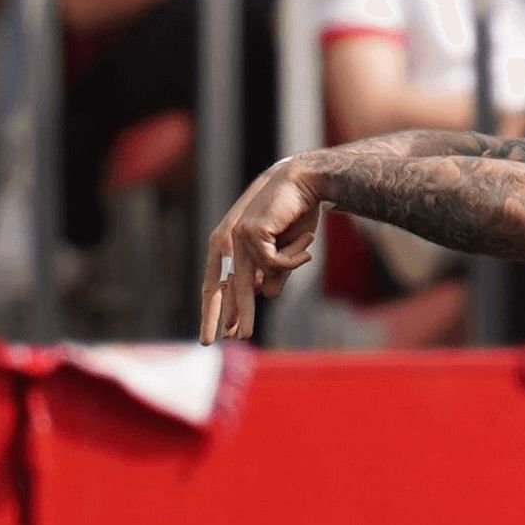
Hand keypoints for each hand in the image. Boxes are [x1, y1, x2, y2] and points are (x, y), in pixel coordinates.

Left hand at [199, 158, 321, 343]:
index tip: (219, 333)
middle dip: (223, 317)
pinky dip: (294, 258)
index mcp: (231, 245)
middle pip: (221, 287)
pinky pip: (274, 264)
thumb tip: (267, 294)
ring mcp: (237, 237)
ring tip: (265, 302)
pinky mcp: (251, 233)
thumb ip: (275, 271)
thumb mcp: (286, 249)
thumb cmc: (296, 213)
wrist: (304, 183)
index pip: (218, 282)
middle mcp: (227, 241)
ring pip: (251, 282)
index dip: (217, 308)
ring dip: (272, 284)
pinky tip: (307, 242)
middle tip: (218, 341)